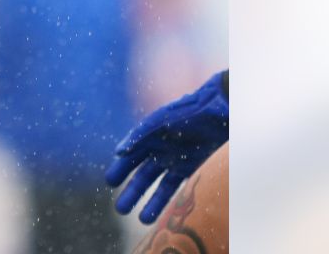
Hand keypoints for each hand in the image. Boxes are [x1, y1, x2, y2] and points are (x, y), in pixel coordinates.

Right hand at [105, 71, 228, 222]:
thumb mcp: (160, 122)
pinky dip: (171, 201)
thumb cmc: (188, 112)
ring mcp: (176, 161)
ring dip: (150, 202)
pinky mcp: (193, 168)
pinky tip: (164, 213)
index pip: (129, 158)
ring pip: (159, 186)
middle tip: (120, 209)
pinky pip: (179, 188)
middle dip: (131, 192)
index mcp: (148, 137)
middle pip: (142, 176)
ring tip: (141, 220)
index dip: (119, 170)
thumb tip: (118, 152)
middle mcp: (159, 151)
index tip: (110, 183)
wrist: (220, 110)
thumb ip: (139, 136)